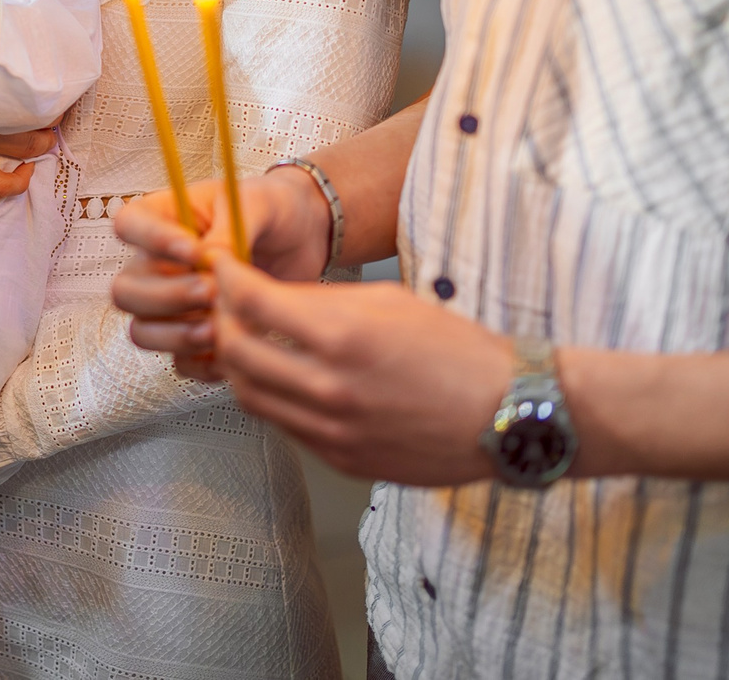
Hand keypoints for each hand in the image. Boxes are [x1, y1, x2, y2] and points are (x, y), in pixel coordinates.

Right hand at [111, 167, 334, 377]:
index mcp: (164, 217)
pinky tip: (230, 349)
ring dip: (175, 334)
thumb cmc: (271, 208)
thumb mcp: (255, 202)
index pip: (127, 225)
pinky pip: (179, 361)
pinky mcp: (195, 335)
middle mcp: (157, 264)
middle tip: (210, 291)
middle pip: (125, 290)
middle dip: (165, 297)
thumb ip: (229, 228)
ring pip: (143, 331)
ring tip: (217, 327)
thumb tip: (208, 261)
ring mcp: (172, 304)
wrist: (304, 237)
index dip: (151, 242)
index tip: (194, 251)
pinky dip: (201, 361)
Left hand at [207, 259, 510, 485]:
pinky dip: (271, 397)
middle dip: (220, 321)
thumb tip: (273, 298)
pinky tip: (284, 378)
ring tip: (247, 341)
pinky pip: (283, 425)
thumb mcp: (389, 302)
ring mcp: (332, 431)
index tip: (221, 267)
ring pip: (249, 395)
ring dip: (238, 364)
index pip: (251, 303)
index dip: (226, 279)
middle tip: (226, 305)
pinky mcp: (340, 460)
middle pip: (235, 352)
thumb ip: (323, 301)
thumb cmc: (457, 350)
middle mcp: (329, 388)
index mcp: (342, 337)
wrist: (507, 415)